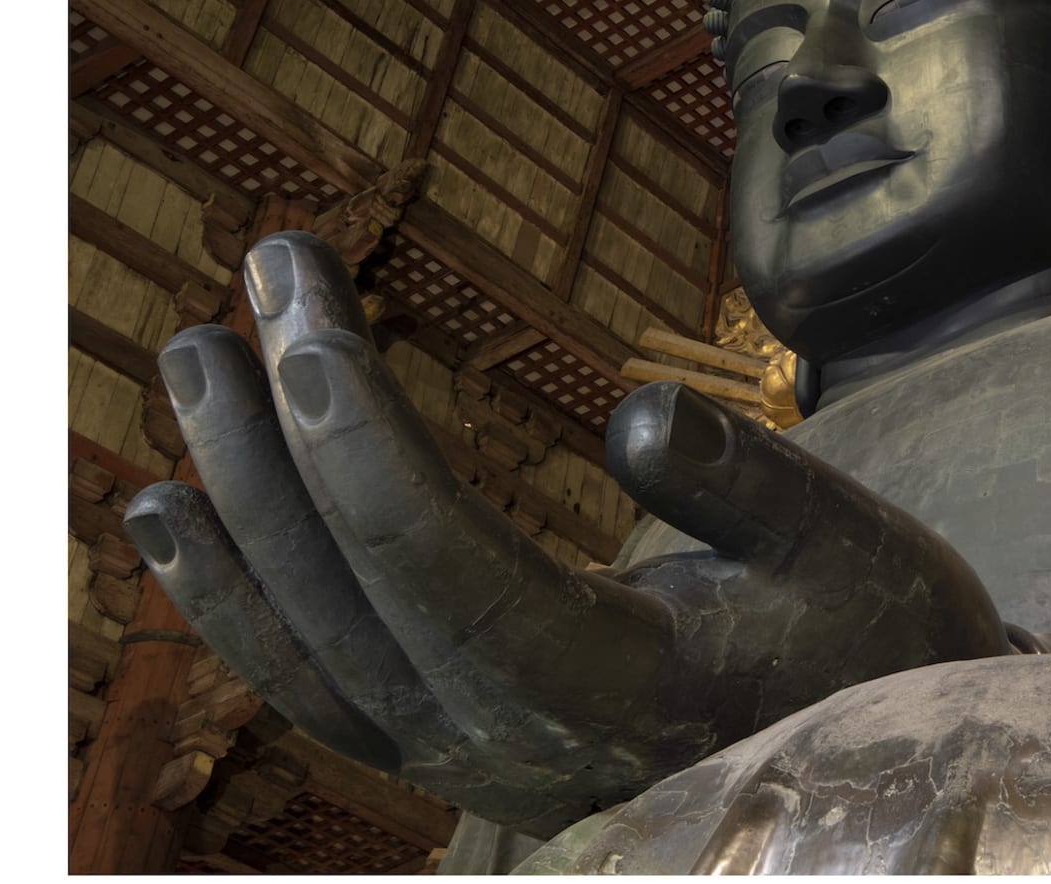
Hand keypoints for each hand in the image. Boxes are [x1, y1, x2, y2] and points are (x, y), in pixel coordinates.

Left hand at [124, 232, 1010, 837]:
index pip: (443, 560)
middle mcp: (513, 741)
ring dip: (235, 503)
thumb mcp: (854, 546)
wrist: (871, 756)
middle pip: (348, 588)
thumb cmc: (872, 636)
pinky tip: (179, 514)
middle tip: (246, 293)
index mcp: (614, 686)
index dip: (360, 445)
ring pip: (303, 643)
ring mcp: (469, 756)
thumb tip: (636, 412)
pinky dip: (232, 597)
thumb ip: (746, 485)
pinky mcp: (454, 744)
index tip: (302, 325)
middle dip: (278, 435)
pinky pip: (310, 679)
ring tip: (192, 364)